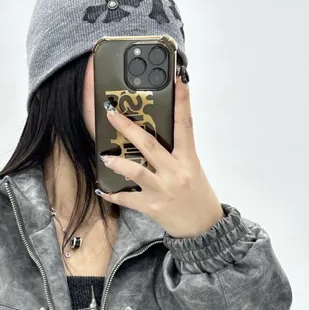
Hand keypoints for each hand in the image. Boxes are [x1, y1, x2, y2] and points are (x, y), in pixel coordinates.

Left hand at [95, 75, 223, 238]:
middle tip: (111, 113)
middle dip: (128, 128)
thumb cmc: (198, 197)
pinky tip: (104, 190)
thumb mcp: (193, 170)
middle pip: (149, 145)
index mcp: (188, 159)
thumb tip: (152, 139)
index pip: (185, 125)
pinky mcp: (153, 207)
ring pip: (136, 171)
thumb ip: (177, 154)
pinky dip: (114, 195)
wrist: (204, 228)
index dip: (182, 101)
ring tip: (105, 157)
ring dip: (118, 163)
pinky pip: (128, 199)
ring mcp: (163, 190)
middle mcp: (175, 172)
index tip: (177, 80)